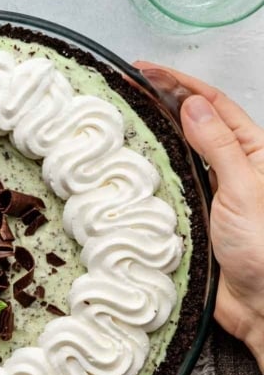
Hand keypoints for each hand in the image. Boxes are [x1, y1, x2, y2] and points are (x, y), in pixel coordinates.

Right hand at [136, 62, 263, 366]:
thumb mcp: (243, 189)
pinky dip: (150, 167)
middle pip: (194, 120)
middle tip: (127, 85)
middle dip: (163, 98)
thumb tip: (191, 104)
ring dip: (155, 130)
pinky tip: (133, 161)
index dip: (179, 82)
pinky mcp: (194, 213)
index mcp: (253, 151)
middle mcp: (232, 165)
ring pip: (178, 149)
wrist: (262, 305)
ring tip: (125, 115)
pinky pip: (169, 182)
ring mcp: (211, 188)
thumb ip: (217, 146)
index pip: (213, 104)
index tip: (145, 70)